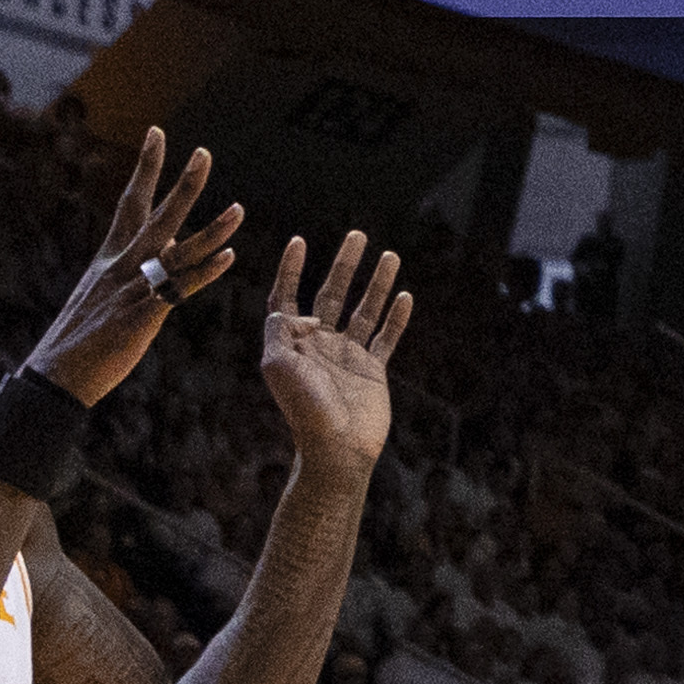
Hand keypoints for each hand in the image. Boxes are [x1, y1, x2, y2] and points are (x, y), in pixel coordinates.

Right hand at [22, 131, 248, 408]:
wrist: (56, 374)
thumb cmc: (81, 337)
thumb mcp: (107, 293)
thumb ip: (138, 267)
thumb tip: (172, 246)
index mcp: (109, 257)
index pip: (130, 201)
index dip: (146, 167)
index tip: (158, 133)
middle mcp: (121, 266)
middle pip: (156, 215)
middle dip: (183, 184)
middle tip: (204, 151)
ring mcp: (132, 289)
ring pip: (177, 251)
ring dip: (212, 230)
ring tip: (240, 208)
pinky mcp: (143, 316)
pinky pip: (180, 289)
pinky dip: (205, 273)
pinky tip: (230, 258)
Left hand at [254, 229, 407, 467]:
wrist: (336, 447)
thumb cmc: (303, 409)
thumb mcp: (278, 364)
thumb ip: (280, 329)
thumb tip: (303, 311)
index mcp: (293, 342)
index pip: (288, 297)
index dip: (291, 269)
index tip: (299, 241)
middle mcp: (320, 344)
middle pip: (331, 293)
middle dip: (344, 264)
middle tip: (357, 235)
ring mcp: (348, 356)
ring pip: (364, 310)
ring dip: (377, 282)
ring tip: (390, 255)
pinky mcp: (373, 370)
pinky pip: (386, 337)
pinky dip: (396, 317)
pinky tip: (405, 295)